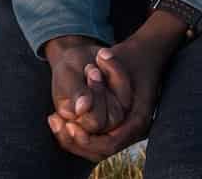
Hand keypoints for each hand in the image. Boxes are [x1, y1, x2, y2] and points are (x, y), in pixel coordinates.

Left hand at [48, 9, 186, 161]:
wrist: (145, 50)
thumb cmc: (129, 55)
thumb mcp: (112, 65)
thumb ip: (92, 92)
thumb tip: (80, 108)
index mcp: (138, 119)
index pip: (109, 144)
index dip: (87, 140)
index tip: (68, 125)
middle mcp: (135, 129)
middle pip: (101, 151)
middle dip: (76, 141)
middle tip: (57, 123)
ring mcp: (127, 128)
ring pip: (97, 148)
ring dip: (74, 139)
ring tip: (55, 121)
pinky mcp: (119, 124)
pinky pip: (96, 138)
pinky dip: (79, 132)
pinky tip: (61, 120)